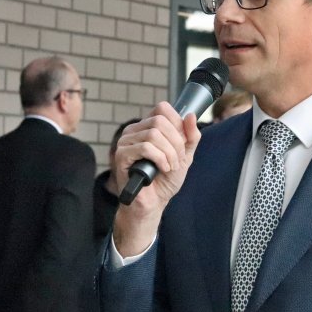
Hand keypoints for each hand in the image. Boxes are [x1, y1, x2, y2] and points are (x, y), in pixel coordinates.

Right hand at [112, 103, 200, 255]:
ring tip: (170, 167)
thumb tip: (191, 115)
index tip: (181, 144)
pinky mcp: (121, 155)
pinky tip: (162, 169)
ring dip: (169, 154)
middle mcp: (134, 130)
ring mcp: (125, 141)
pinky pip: (145, 147)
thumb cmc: (165, 179)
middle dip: (176, 142)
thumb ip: (190, 136)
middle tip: (177, 160)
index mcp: (147, 126)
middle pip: (160, 120)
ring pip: (154, 134)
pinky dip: (160, 159)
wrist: (154, 202)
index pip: (163, 108)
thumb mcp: (185, 155)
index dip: (177, 125)